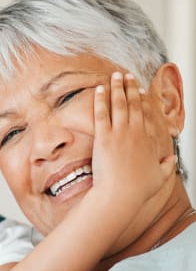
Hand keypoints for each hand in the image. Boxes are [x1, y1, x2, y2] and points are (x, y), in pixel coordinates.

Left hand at [92, 71, 175, 209]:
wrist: (120, 195)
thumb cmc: (138, 189)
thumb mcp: (159, 177)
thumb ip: (167, 166)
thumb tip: (172, 159)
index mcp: (147, 138)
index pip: (145, 113)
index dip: (142, 100)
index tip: (140, 90)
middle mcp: (134, 132)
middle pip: (131, 104)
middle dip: (129, 87)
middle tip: (127, 75)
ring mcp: (118, 133)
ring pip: (117, 104)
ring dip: (116, 88)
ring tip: (114, 76)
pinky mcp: (103, 138)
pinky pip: (100, 114)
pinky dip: (99, 100)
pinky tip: (98, 89)